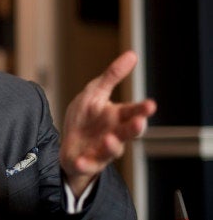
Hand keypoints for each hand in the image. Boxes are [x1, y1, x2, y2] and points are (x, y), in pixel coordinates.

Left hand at [59, 51, 155, 195]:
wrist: (70, 144)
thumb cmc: (86, 117)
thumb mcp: (95, 92)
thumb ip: (112, 76)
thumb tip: (132, 54)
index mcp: (116, 116)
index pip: (132, 112)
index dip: (141, 109)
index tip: (150, 105)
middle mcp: (113, 134)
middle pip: (127, 132)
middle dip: (134, 128)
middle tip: (139, 123)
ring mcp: (101, 150)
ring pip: (111, 150)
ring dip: (111, 145)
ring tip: (109, 139)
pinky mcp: (86, 162)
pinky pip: (86, 164)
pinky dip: (84, 163)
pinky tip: (80, 160)